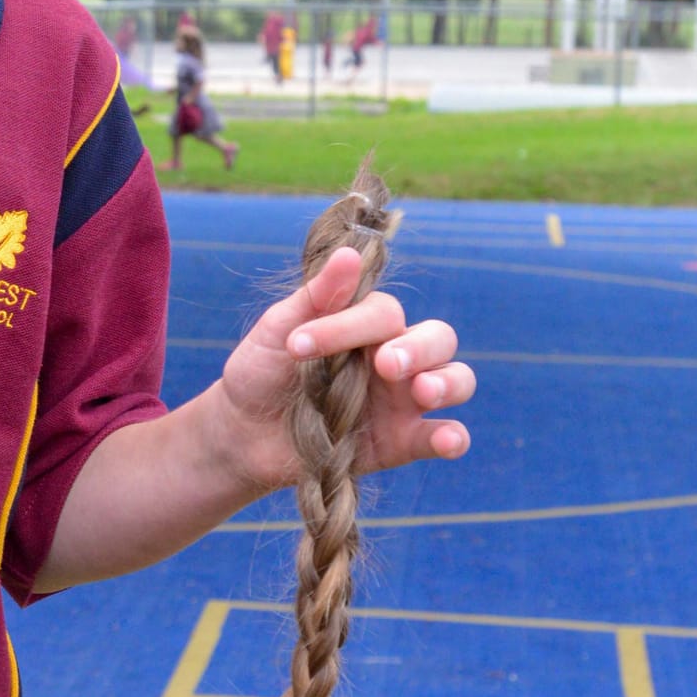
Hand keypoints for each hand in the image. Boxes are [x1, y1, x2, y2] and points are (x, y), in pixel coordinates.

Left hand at [216, 243, 474, 491]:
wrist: (240, 433)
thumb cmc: (261, 371)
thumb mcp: (279, 329)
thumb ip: (318, 296)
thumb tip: (348, 253)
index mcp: (366, 325)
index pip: (384, 313)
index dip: (349, 325)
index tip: (298, 345)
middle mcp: (395, 358)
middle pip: (438, 339)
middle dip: (418, 349)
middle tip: (385, 364)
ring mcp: (402, 401)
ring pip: (456, 380)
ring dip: (447, 382)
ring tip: (422, 392)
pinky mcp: (401, 443)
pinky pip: (443, 437)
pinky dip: (453, 437)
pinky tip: (447, 440)